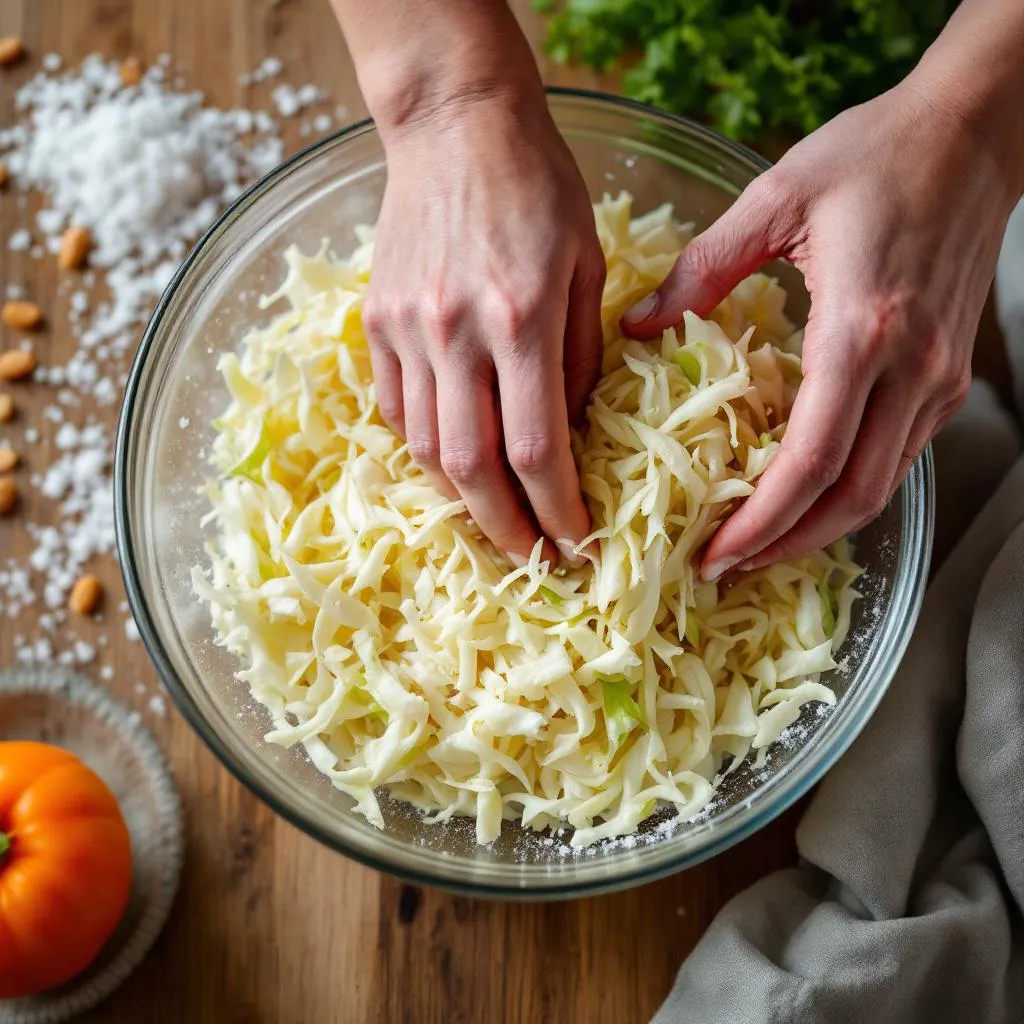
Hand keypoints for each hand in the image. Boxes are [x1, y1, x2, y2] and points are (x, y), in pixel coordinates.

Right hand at [363, 91, 604, 565]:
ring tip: (493, 520)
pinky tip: (451, 463)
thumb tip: (567, 432)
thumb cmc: (540, 188)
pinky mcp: (376, 321)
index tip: (576, 546)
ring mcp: (406, 329)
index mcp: (521, 318)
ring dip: (460, 498)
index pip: (536, 449)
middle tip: (532, 559)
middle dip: (504, 528)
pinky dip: (423, 448)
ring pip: (424, 448)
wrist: (455, 125)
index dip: (557, 511)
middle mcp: (455, 332)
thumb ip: (580, 357)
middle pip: (471, 466)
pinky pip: (394, 408)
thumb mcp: (588, 265)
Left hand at [622, 80, 1020, 579]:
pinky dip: (848, 489)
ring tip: (757, 542)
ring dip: (818, 527)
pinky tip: (803, 492)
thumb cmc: (878, 153)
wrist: (975, 132)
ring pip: (881, 487)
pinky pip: (898, 456)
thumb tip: (639, 324)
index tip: (714, 552)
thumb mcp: (777, 197)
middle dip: (786, 545)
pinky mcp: (948, 375)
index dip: (761, 521)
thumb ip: (703, 268)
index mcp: (862, 329)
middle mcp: (912, 368)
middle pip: (852, 498)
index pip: (811, 461)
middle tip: (725, 566)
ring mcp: (939, 378)